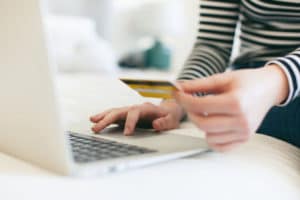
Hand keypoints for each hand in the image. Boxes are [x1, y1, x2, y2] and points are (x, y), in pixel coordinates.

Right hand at [90, 100, 183, 135]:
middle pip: (120, 111)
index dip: (130, 122)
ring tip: (92, 122)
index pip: (135, 113)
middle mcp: (136, 108)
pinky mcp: (127, 115)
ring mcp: (130, 111)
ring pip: (114, 111)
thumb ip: (165, 123)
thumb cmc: (170, 116)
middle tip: (97, 128)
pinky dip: (105, 117)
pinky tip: (95, 121)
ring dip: (103, 116)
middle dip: (108, 119)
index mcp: (147, 109)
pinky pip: (114, 115)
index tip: (126, 134)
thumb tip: (155, 124)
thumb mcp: (172, 121)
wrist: (169, 110)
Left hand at [174, 65, 288, 151]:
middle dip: (190, 112)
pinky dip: (211, 138)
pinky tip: (212, 125)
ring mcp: (244, 132)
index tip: (176, 93)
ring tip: (205, 112)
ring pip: (209, 136)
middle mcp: (241, 120)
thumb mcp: (222, 78)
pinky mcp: (244, 139)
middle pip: (202, 124)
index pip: (199, 106)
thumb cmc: (246, 82)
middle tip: (190, 103)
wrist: (268, 89)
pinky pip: (220, 146)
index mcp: (236, 102)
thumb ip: (198, 84)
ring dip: (201, 124)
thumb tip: (177, 87)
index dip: (183, 99)